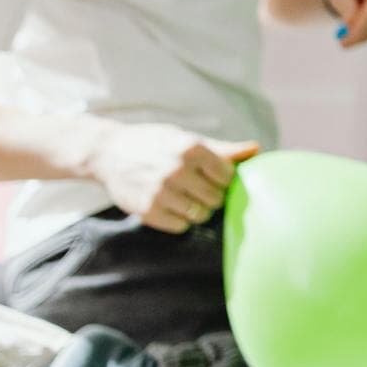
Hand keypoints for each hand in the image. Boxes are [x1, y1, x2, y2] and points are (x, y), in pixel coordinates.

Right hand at [87, 123, 258, 234]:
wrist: (109, 153)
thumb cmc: (156, 144)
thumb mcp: (187, 139)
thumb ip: (224, 149)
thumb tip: (256, 149)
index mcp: (191, 148)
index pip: (227, 176)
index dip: (224, 179)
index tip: (214, 176)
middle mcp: (176, 170)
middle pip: (216, 198)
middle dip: (212, 195)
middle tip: (199, 188)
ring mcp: (161, 192)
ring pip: (200, 215)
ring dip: (198, 209)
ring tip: (186, 196)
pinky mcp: (147, 211)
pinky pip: (180, 226)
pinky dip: (180, 219)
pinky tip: (172, 205)